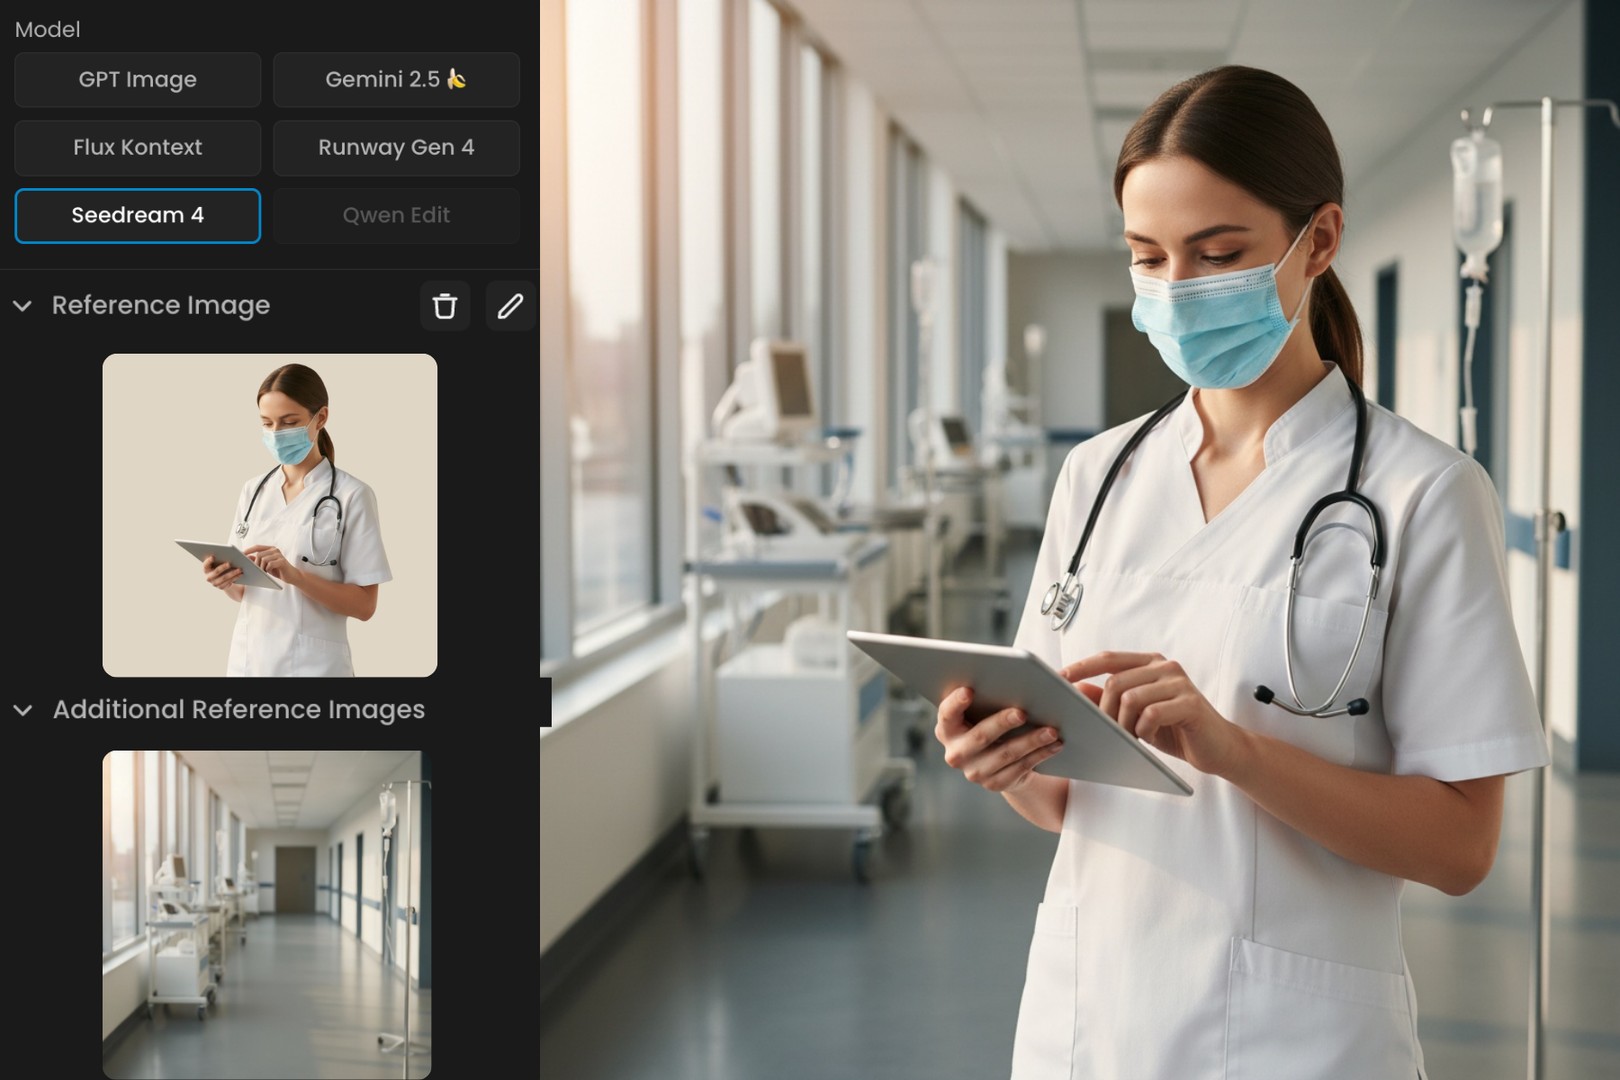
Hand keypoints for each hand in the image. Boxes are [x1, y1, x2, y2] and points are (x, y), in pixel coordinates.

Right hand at [201, 554, 242, 590]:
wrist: (224, 579)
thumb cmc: (222, 567)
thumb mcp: (221, 562)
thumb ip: (224, 556)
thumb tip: (236, 552)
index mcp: (206, 569)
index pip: (206, 565)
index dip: (208, 561)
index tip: (213, 556)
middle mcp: (209, 577)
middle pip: (216, 571)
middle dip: (223, 567)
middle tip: (229, 563)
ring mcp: (214, 583)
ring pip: (224, 577)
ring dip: (232, 573)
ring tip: (239, 569)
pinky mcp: (221, 587)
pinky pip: (228, 582)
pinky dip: (235, 577)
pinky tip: (240, 574)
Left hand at [242, 544, 303, 585]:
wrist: (291, 575)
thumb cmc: (278, 570)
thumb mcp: (266, 565)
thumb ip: (258, 560)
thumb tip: (247, 557)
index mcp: (270, 549)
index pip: (257, 547)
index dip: (249, 550)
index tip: (242, 554)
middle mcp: (275, 550)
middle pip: (259, 554)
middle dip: (256, 563)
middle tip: (257, 570)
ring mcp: (279, 555)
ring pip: (264, 559)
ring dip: (262, 567)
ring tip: (264, 571)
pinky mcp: (282, 561)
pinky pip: (270, 564)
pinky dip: (268, 569)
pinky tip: (269, 571)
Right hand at [935, 686, 1062, 792]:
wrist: (997, 761)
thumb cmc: (990, 722)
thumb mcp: (985, 709)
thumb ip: (994, 692)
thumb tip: (1039, 676)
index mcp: (947, 729)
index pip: (947, 715)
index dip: (955, 703)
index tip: (969, 690)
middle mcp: (956, 752)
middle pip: (979, 736)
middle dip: (1002, 722)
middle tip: (1022, 712)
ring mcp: (974, 771)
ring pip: (1006, 754)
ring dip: (1031, 740)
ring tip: (1052, 730)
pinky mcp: (994, 783)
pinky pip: (1020, 768)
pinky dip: (1040, 754)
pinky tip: (1055, 744)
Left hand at [1061, 651, 1246, 776]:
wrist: (1218, 748)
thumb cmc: (1175, 730)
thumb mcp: (1136, 714)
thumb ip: (1109, 699)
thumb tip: (1074, 690)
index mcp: (1150, 663)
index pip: (1108, 658)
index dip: (1081, 667)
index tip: (1059, 680)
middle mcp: (1164, 667)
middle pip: (1115, 682)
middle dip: (1104, 711)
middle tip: (1108, 732)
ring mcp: (1179, 682)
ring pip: (1130, 698)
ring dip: (1124, 724)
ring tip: (1131, 738)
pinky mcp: (1190, 702)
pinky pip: (1151, 713)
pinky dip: (1143, 730)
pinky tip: (1149, 738)